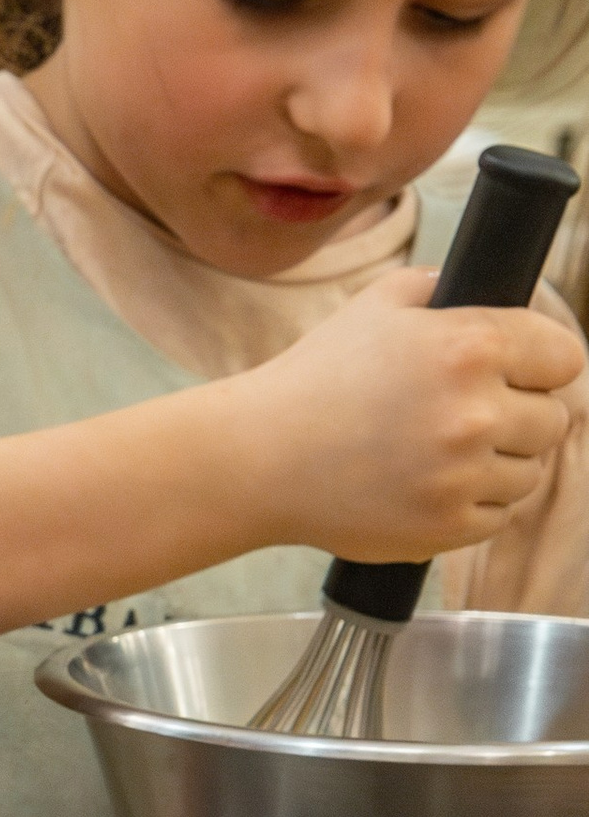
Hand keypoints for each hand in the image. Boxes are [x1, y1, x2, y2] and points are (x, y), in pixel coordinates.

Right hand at [228, 269, 586, 565]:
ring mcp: (463, 475)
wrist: (258, 458)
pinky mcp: (448, 526)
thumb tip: (489, 294)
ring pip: (529, 473)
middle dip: (520, 416)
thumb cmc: (314, 380)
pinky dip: (472, 505)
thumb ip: (443, 290)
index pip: (566, 357)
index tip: (525, 373)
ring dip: (499, 464)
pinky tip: (429, 486)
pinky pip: (498, 516)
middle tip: (470, 417)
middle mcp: (475, 411)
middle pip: (555, 419)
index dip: (544, 364)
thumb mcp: (377, 305)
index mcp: (470, 346)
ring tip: (442, 454)